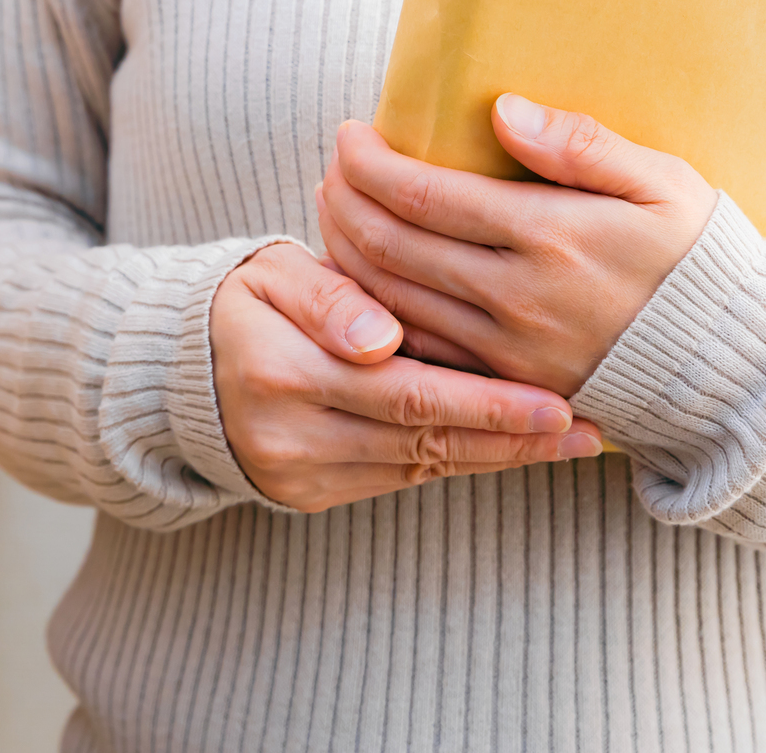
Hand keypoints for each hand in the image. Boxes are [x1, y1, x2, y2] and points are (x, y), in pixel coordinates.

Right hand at [211, 242, 601, 512]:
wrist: (180, 366)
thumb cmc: (246, 299)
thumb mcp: (270, 272)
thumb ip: (327, 294)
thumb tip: (380, 339)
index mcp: (281, 369)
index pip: (407, 392)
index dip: (486, 401)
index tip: (554, 400)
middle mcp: (289, 434)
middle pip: (424, 439)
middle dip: (511, 437)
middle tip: (585, 429)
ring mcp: (298, 473)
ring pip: (418, 466)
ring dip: (496, 456)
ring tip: (568, 442)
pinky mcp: (308, 493)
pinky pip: (398, 478)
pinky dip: (456, 461)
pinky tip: (507, 447)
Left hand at [317, 95, 715, 397]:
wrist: (733, 367)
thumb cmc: (698, 260)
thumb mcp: (664, 183)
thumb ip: (581, 145)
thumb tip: (503, 109)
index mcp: (550, 236)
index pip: (423, 194)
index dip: (370, 162)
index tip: (350, 134)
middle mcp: (516, 297)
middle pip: (390, 246)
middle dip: (345, 200)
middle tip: (333, 167)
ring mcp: (506, 350)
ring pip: (391, 301)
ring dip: (348, 252)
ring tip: (335, 210)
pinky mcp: (506, 386)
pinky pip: (417, 349)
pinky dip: (375, 311)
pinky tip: (362, 280)